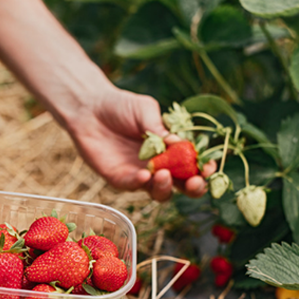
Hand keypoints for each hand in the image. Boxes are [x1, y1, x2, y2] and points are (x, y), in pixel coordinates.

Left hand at [65, 87, 215, 201]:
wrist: (89, 108)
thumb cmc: (121, 106)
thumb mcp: (145, 111)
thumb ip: (160, 129)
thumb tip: (180, 144)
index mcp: (172, 149)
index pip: (194, 165)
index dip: (204, 169)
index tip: (209, 167)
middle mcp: (160, 166)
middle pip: (182, 186)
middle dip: (193, 187)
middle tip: (194, 182)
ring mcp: (140, 175)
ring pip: (160, 192)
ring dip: (166, 187)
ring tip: (164, 174)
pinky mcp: (120, 179)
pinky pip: (134, 186)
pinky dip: (141, 183)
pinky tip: (144, 174)